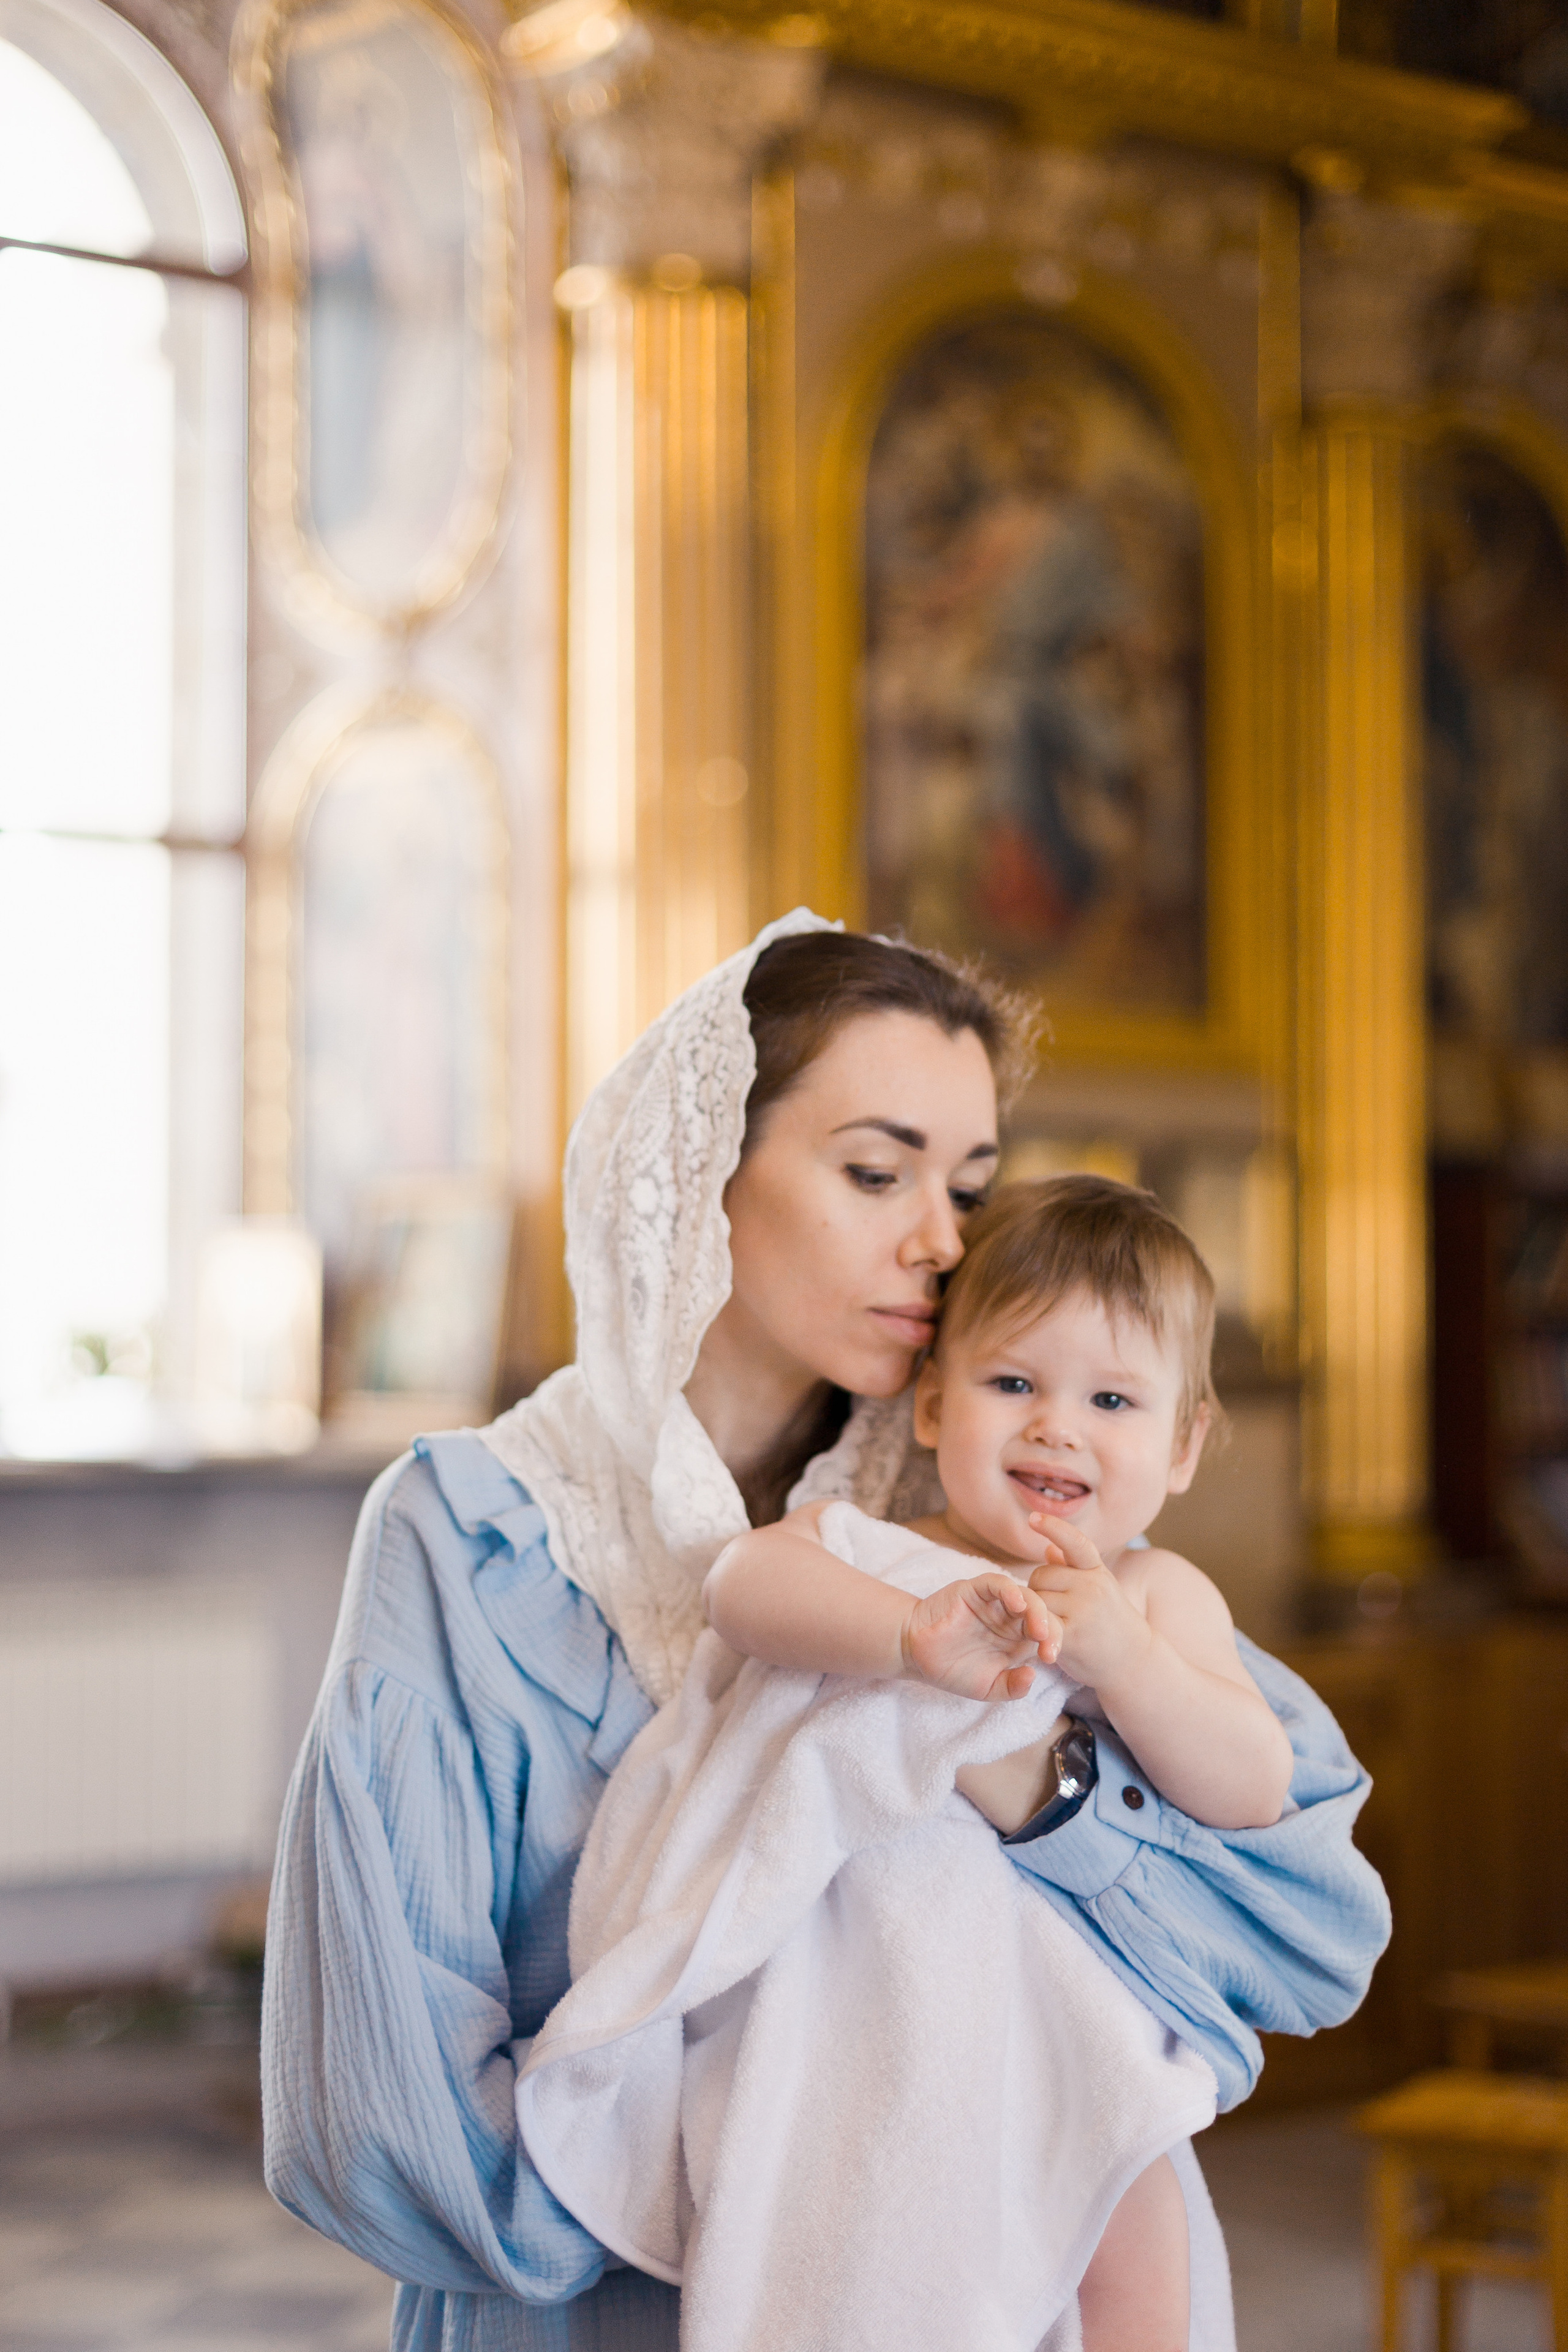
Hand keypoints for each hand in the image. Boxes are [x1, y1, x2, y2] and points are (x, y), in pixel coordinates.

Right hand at [902, 1574, 1059, 1701]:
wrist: (914, 1653)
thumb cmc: (951, 1669)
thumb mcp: (986, 1688)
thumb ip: (1011, 1687)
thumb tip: (1033, 1675)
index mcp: (1017, 1640)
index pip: (1047, 1635)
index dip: (1055, 1643)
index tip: (1051, 1658)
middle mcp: (1010, 1619)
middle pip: (1042, 1614)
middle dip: (1052, 1628)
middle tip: (1049, 1646)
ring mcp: (994, 1603)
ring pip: (1025, 1596)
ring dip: (1036, 1610)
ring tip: (1038, 1629)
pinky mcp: (975, 1590)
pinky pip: (997, 1584)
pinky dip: (1009, 1590)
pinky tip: (1016, 1604)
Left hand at [1025, 1516, 1153, 1692]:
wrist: (1134, 1662)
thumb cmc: (1111, 1623)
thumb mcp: (1099, 1590)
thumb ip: (1073, 1569)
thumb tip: (1049, 1548)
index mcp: (1098, 1571)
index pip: (1075, 1543)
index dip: (1054, 1527)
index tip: (1032, 1517)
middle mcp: (1092, 1586)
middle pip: (1041, 1575)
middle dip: (1039, 1590)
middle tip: (1055, 1611)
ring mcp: (1083, 1609)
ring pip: (1035, 1599)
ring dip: (1035, 1613)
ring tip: (1055, 1626)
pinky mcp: (1072, 1635)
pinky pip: (1039, 1623)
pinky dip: (1036, 1631)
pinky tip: (1045, 1643)